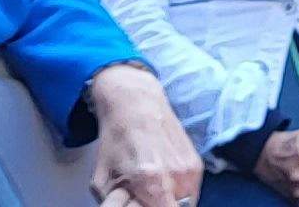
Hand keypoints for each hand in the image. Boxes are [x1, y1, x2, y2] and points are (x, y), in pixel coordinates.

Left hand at [85, 64, 202, 205]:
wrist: (136, 102)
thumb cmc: (117, 136)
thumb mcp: (102, 178)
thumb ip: (113, 204)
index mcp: (151, 180)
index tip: (138, 204)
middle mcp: (177, 176)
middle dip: (158, 206)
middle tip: (143, 198)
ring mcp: (190, 170)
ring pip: (185, 204)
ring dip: (169, 203)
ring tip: (152, 189)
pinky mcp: (197, 164)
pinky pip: (191, 192)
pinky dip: (177, 192)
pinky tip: (161, 178)